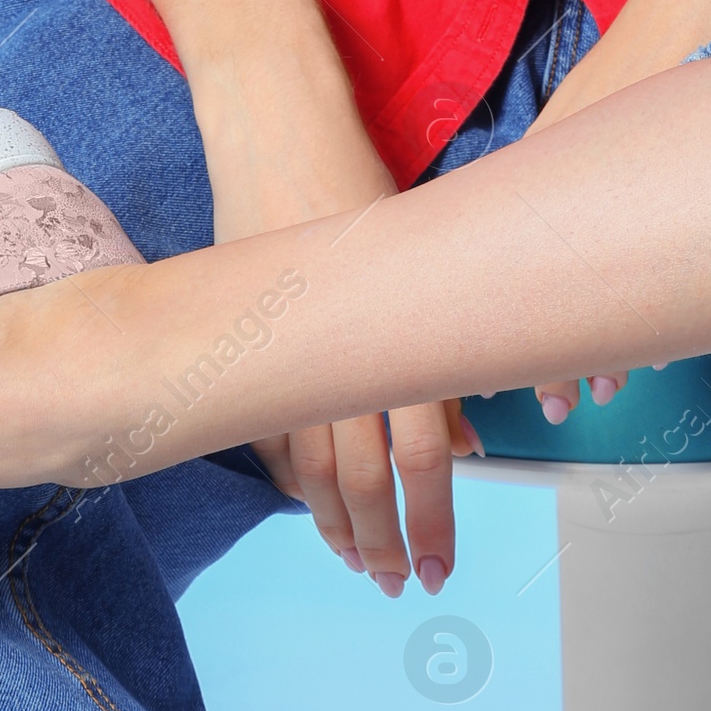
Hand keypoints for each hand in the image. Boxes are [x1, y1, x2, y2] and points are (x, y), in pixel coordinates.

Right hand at [195, 65, 478, 593]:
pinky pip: (270, 434)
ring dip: (336, 524)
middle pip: (363, 479)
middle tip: (397, 583)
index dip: (430, 522)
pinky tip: (307, 508)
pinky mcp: (247, 347)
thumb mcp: (421, 265)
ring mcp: (284, 354)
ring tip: (354, 561)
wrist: (277, 127)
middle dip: (383, 540)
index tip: (437, 566)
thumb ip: (442, 360)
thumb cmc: (359, 184)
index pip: (419, 458)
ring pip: (311, 468)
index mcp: (392, 334)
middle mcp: (337, 354)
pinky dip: (292, 478)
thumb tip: (463, 446)